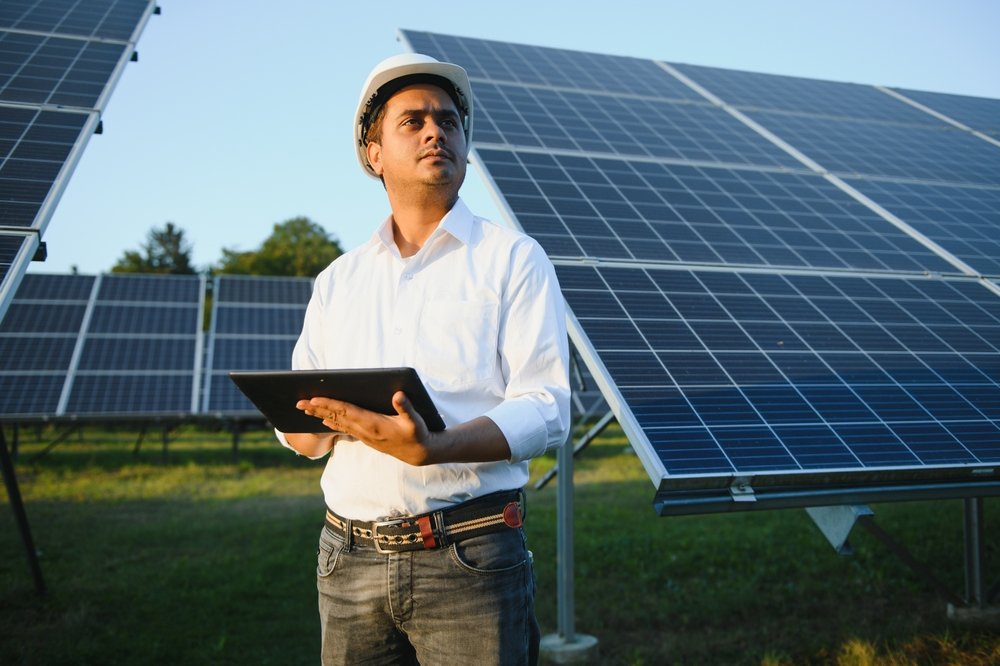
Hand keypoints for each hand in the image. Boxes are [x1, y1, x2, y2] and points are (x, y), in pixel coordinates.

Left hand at [297, 391, 434, 465]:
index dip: (330, 404)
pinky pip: (344, 428)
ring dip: (320, 415)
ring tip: (305, 409)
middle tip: (298, 403)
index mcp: (373, 424)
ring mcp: (364, 435)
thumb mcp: (415, 421)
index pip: (346, 411)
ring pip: (337, 423)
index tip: (314, 399)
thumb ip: (406, 408)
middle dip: (317, 409)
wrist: (418, 453)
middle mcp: (365, 430)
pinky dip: (332, 423)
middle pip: (336, 417)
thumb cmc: (417, 434)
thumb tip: (398, 395)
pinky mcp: (366, 437)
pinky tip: (323, 420)